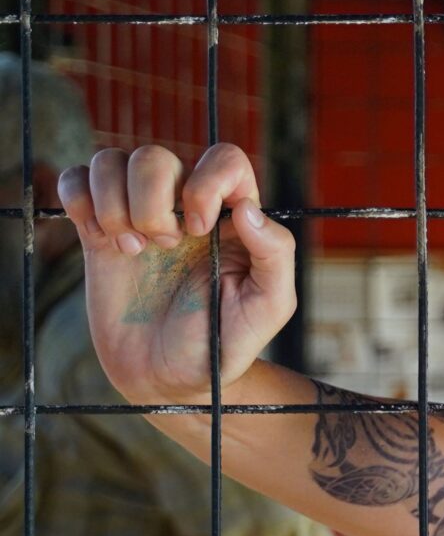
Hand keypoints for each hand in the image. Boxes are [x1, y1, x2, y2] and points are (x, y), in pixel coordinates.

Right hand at [57, 143, 296, 407]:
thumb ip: (275, 253)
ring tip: (131, 249)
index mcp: (231, 215)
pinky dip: (79, 200)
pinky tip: (99, 240)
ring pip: (111, 161)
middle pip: (154, 156)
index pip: (223, 158)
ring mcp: (138, 215)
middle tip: (163, 246)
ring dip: (113, 202)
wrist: (170, 379)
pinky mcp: (98, 234)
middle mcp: (184, 206)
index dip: (205, 183)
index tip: (198, 230)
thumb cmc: (225, 341)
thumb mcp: (269, 306)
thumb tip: (247, 207)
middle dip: (151, 200)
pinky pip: (76, 181)